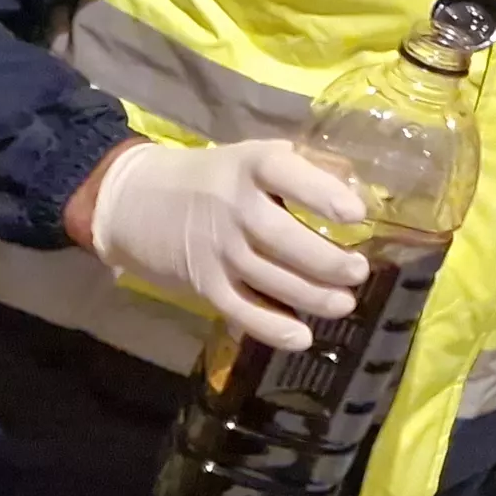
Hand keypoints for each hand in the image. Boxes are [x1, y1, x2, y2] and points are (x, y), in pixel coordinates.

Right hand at [78, 140, 370, 351]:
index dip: (321, 193)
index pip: (285, 174)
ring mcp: (216, 248)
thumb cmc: (215, 178)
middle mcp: (232, 207)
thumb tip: (360, 187)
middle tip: (359, 272)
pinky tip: (301, 337)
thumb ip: (303, 169)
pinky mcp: (203, 283)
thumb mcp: (254, 158)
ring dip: (310, 296)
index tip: (357, 214)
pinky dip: (270, 327)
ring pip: (267, 278)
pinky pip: (239, 309)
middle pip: (281, 238)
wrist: (136, 200)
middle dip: (326, 260)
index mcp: (250, 166)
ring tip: (344, 304)